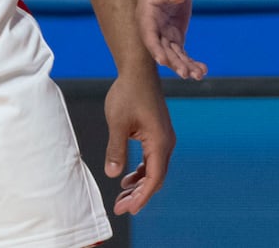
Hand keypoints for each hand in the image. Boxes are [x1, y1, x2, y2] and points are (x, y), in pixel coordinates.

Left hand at [102, 66, 174, 215]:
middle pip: (156, 177)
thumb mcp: (117, 122)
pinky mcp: (157, 132)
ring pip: (155, 169)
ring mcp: (163, 136)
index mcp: (159, 139)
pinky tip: (128, 178)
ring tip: (121, 196)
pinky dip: (142, 171)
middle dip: (139, 195)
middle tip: (120, 208)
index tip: (128, 210)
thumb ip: (115, 149)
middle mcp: (166, 140)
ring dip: (140, 185)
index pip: (154, 177)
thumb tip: (113, 173)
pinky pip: (153, 158)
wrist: (138, 69)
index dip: (142, 197)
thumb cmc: (128, 92)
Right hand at [136, 0, 208, 80]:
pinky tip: (202, 70)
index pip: (149, 34)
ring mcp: (164, 34)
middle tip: (186, 74)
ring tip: (199, 75)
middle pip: (162, 49)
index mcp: (146, 14)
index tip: (162, 60)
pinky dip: (191, 61)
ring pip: (173, 55)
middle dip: (174, 62)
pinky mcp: (175, 36)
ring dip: (185, 66)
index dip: (154, 48)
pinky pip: (182, 52)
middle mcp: (153, 28)